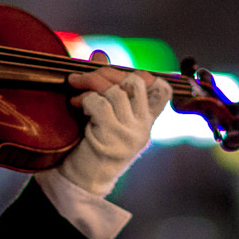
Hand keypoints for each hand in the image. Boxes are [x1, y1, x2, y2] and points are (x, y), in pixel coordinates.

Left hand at [58, 53, 170, 196]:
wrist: (79, 183)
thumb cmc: (88, 148)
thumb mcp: (101, 114)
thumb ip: (104, 85)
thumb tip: (100, 55)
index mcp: (146, 123)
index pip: (162, 89)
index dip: (144, 75)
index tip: (119, 76)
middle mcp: (143, 127)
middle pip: (135, 81)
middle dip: (106, 73)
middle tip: (82, 77)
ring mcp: (130, 133)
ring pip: (115, 91)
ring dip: (89, 85)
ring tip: (75, 95)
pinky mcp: (112, 137)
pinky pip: (100, 103)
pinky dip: (85, 99)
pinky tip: (77, 106)